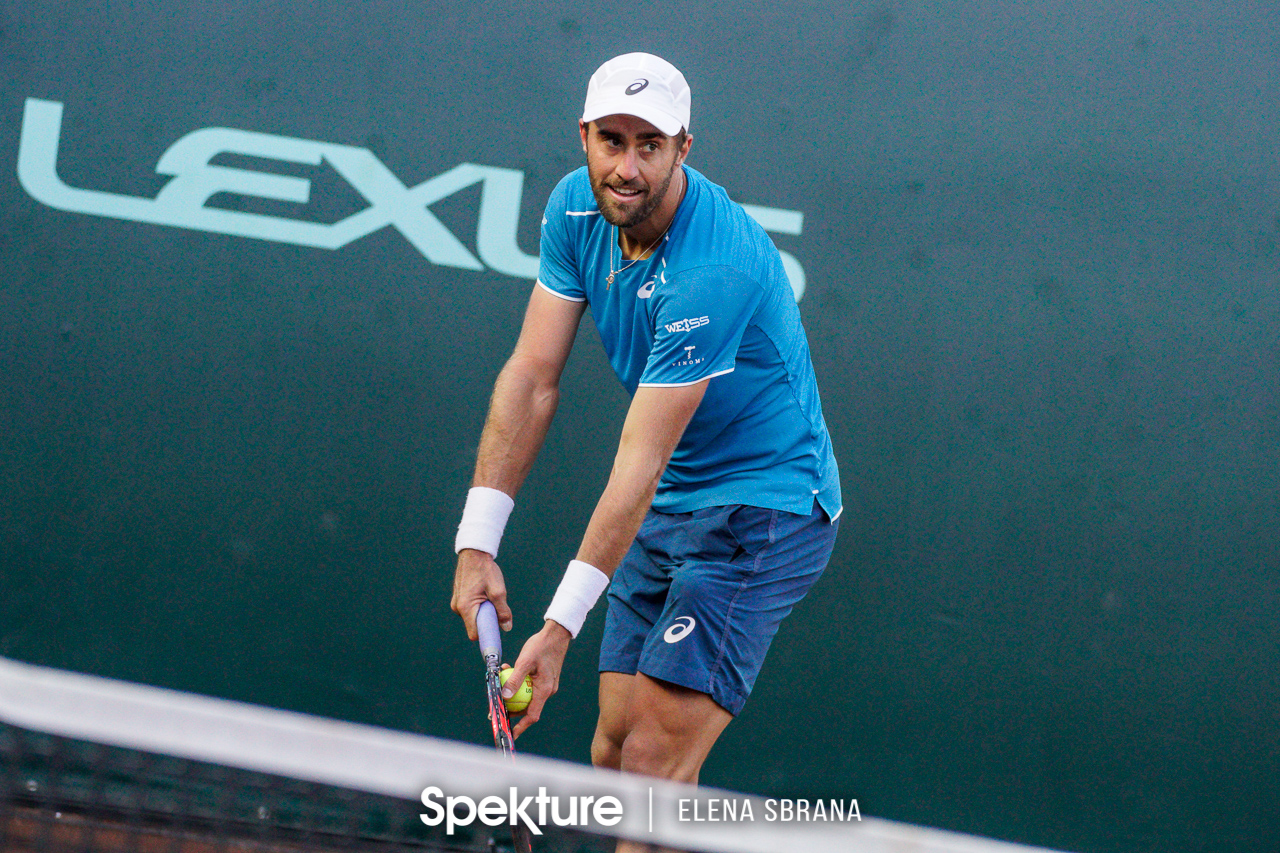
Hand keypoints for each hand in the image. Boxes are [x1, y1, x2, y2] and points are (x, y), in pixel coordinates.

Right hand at [451, 549, 512, 639]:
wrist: (474, 553)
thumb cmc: (485, 570)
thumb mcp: (498, 591)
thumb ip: (503, 611)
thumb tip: (506, 627)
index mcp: (465, 608)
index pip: (475, 634)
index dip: (486, 634)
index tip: (496, 630)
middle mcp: (458, 607)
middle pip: (474, 625)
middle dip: (486, 620)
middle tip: (496, 606)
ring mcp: (457, 602)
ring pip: (473, 616)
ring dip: (483, 611)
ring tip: (489, 595)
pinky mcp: (459, 597)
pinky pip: (470, 608)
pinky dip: (478, 604)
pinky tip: (483, 592)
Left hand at [505, 620, 571, 737]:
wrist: (556, 634)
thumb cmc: (542, 646)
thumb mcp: (525, 662)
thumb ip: (515, 679)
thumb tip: (504, 695)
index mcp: (545, 690)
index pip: (532, 715)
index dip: (521, 726)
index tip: (511, 733)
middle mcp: (547, 690)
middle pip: (528, 706)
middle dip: (512, 708)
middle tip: (497, 707)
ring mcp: (546, 684)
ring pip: (527, 695)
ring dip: (513, 691)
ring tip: (500, 681)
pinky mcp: (544, 678)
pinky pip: (529, 685)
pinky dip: (519, 681)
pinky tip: (508, 669)